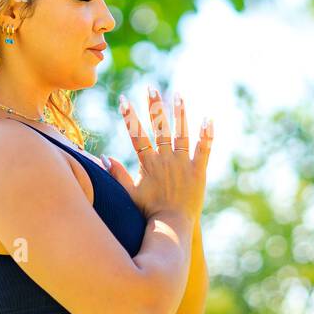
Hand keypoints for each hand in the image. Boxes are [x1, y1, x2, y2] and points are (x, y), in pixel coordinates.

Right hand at [110, 85, 211, 221]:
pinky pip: (204, 149)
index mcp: (148, 163)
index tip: (124, 99)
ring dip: (180, 113)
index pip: (137, 135)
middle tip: (151, 88)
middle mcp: (165, 159)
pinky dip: (206, 135)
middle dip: (154, 106)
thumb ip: (118, 175)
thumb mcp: (129, 193)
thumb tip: (105, 158)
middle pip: (159, 128)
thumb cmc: (149, 211)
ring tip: (178, 95)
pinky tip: (208, 119)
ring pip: (181, 134)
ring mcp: (182, 164)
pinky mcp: (198, 171)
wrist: (172, 225)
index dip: (130, 117)